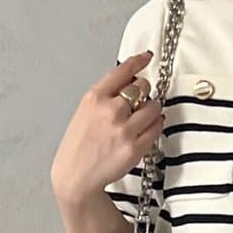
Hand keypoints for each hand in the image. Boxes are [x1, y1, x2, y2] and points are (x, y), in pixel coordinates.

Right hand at [50, 48, 162, 206]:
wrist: (76, 176)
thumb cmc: (80, 145)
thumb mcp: (85, 111)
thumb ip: (106, 95)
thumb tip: (131, 80)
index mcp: (94, 97)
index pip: (123, 70)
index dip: (138, 61)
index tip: (147, 56)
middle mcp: (110, 111)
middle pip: (142, 87)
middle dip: (143, 91)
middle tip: (138, 101)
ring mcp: (123, 130)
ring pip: (153, 106)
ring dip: (152, 108)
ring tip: (144, 116)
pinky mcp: (135, 148)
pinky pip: (156, 128)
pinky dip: (156, 125)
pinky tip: (148, 128)